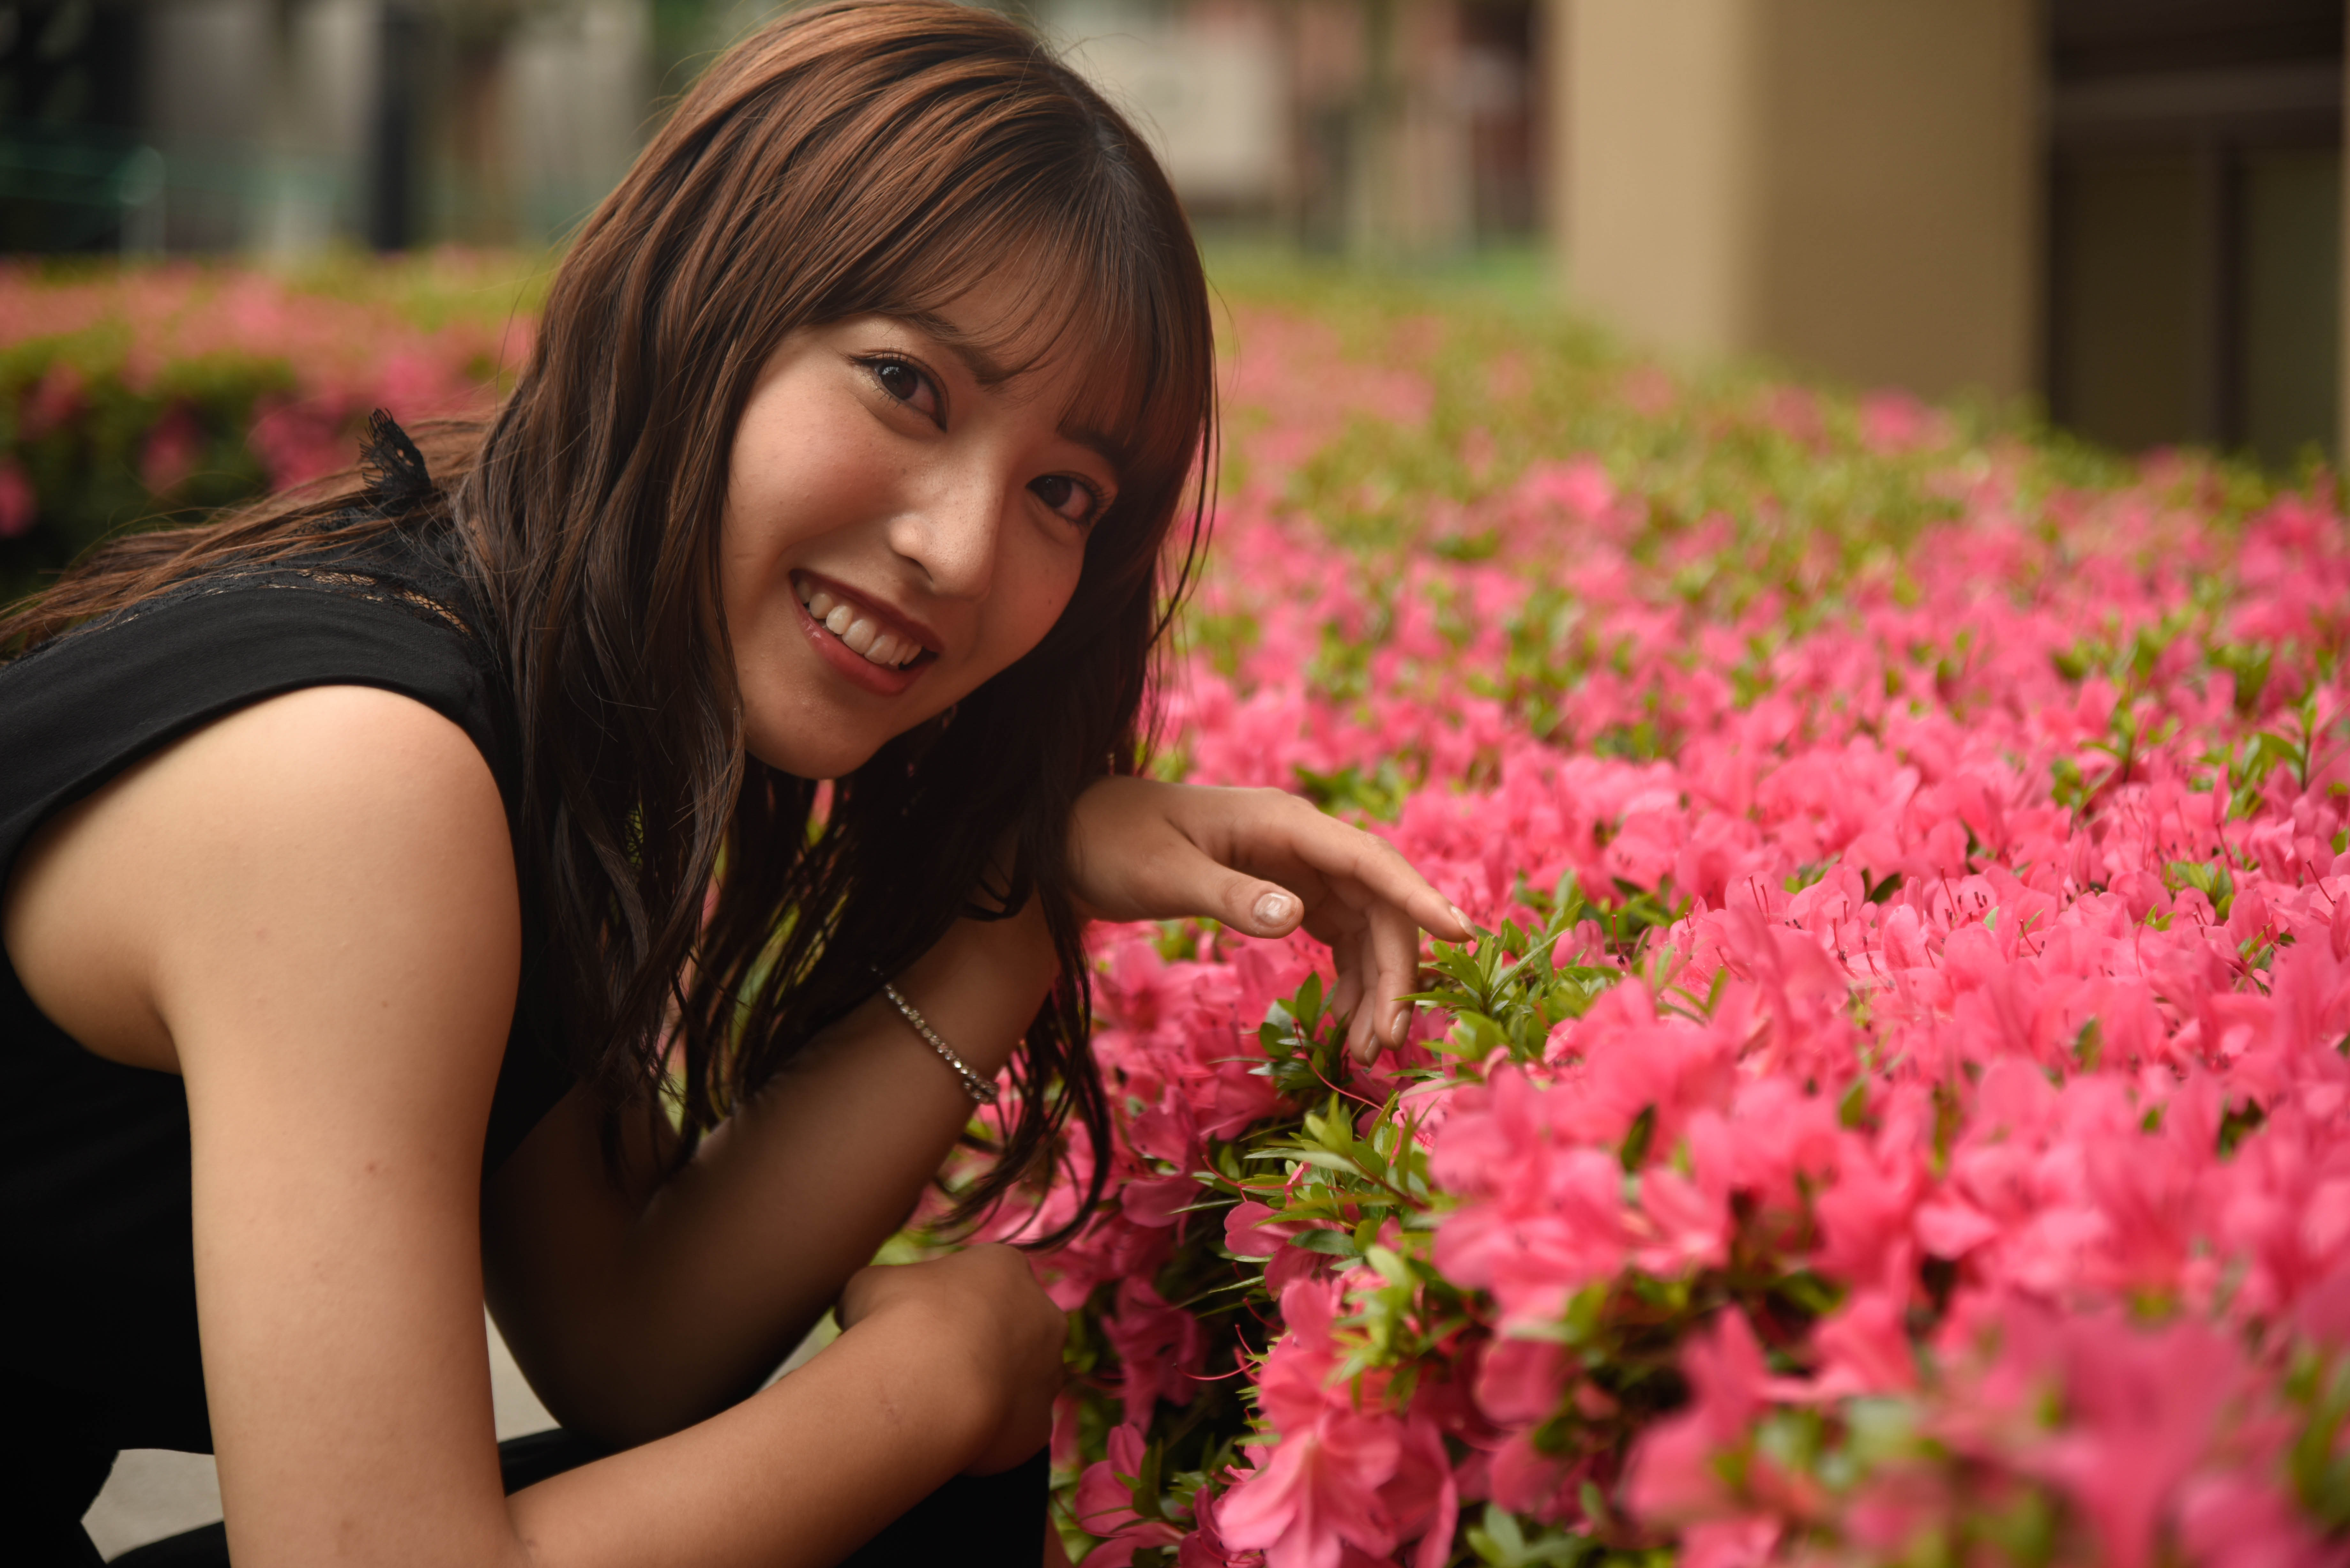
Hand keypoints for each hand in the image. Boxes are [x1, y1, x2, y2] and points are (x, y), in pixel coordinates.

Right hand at [837, 1245, 1065, 1474]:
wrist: (925, 1384)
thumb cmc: (895, 1319)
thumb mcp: (868, 1285)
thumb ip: (879, 1290)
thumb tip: (861, 1310)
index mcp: (1006, 1267)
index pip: (983, 1280)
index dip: (945, 1305)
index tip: (916, 1325)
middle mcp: (1043, 1315)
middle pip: (1011, 1329)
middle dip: (978, 1347)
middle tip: (931, 1370)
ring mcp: (1048, 1372)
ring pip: (1019, 1382)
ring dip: (988, 1390)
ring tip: (939, 1408)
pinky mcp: (1040, 1424)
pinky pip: (1013, 1429)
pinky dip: (988, 1434)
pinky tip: (952, 1437)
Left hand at [1067, 778, 1470, 1060]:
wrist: (1076, 840)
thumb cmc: (1114, 846)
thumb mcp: (1165, 875)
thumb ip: (1230, 896)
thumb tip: (1296, 918)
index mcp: (1285, 824)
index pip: (1370, 861)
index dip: (1418, 897)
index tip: (1460, 935)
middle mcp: (1304, 842)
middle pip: (1378, 905)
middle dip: (1394, 971)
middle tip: (1387, 1042)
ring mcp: (1299, 869)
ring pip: (1365, 927)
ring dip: (1376, 986)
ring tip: (1367, 1050)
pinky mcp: (1287, 894)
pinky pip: (1339, 937)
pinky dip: (1350, 980)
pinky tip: (1346, 1023)